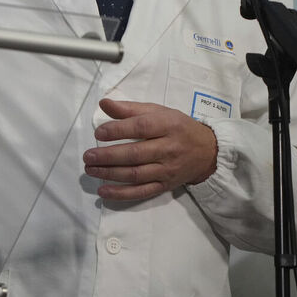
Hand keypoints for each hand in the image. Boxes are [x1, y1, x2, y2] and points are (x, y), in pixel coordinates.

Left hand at [83, 98, 218, 201]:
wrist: (208, 152)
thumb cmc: (178, 127)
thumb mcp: (158, 112)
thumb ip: (130, 109)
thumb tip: (103, 103)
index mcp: (167, 126)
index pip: (141, 128)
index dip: (117, 130)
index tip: (98, 133)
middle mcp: (169, 149)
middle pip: (136, 154)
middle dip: (108, 156)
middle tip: (88, 156)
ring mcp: (167, 170)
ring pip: (137, 174)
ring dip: (110, 174)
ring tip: (90, 169)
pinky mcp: (166, 186)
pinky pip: (142, 192)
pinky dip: (122, 194)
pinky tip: (103, 191)